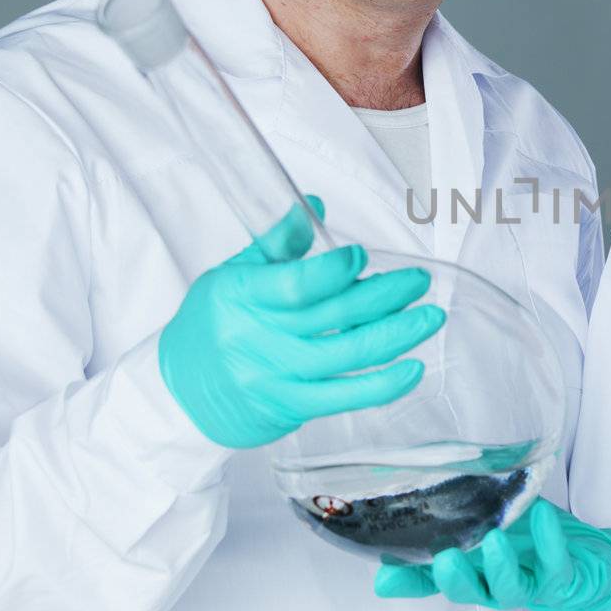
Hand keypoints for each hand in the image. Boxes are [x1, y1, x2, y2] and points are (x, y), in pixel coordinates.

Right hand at [158, 197, 444, 447]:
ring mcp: (277, 376)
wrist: (180, 392)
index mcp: (241, 296)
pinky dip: (384, 384)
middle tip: (418, 281)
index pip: (295, 285)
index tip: (363, 257)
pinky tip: (413, 367)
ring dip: (397, 335)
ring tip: (430, 317)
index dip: (335, 271)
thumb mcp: (232, 275)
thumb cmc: (212, 325)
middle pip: (334, 316)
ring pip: (348, 355)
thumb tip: (314, 204)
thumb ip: (277, 243)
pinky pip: (347, 396)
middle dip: (385, 296)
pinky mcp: (292, 406)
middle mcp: (260, 338)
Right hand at [374, 499, 610, 610]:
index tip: (385, 576)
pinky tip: (543, 516)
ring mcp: (528, 585)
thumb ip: (447, 527)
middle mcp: (495, 585)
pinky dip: (549, 542)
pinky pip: (555, 565)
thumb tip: (397, 536)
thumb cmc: (529, 540)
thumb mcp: (485, 527)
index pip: (433, 581)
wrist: (588, 560)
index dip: (410, 581)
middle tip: (444, 558)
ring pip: (509, 587)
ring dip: (500, 566)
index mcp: (473, 572)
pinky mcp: (561, 579)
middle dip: (455, 579)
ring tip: (495, 538)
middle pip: (469, 591)